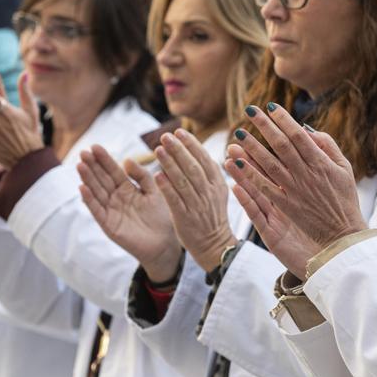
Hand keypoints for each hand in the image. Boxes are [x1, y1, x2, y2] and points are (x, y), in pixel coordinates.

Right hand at [77, 144, 181, 282]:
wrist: (165, 244)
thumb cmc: (162, 217)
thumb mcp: (154, 191)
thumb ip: (142, 176)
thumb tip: (126, 159)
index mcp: (127, 188)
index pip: (113, 170)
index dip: (104, 159)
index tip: (95, 146)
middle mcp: (116, 198)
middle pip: (102, 179)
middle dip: (92, 166)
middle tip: (83, 152)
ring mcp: (111, 211)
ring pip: (96, 192)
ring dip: (88, 179)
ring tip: (80, 165)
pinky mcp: (108, 225)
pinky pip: (97, 211)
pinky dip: (89, 200)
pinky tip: (82, 188)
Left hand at [153, 129, 235, 272]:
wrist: (214, 244)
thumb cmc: (212, 216)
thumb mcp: (219, 192)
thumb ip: (211, 172)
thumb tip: (203, 151)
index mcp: (217, 184)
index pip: (204, 159)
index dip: (191, 144)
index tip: (179, 132)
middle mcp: (208, 192)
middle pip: (193, 167)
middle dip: (179, 149)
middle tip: (165, 136)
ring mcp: (197, 205)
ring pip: (183, 181)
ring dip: (170, 164)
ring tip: (158, 149)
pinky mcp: (185, 218)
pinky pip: (175, 199)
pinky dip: (167, 187)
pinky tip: (157, 175)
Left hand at [224, 105, 366, 276]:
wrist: (343, 233)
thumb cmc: (344, 198)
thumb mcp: (344, 168)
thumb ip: (327, 146)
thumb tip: (306, 129)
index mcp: (321, 163)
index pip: (298, 136)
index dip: (284, 120)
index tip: (271, 106)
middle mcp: (306, 174)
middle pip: (281, 145)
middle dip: (264, 126)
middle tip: (250, 110)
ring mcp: (295, 190)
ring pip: (269, 164)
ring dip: (252, 148)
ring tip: (238, 133)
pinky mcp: (286, 206)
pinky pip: (265, 188)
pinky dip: (251, 175)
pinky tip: (238, 163)